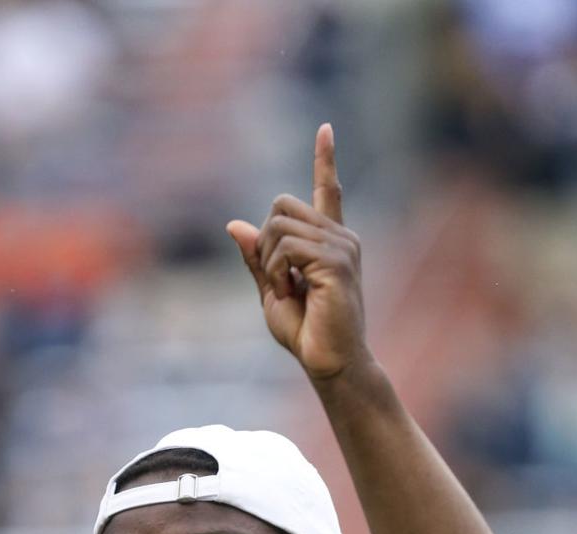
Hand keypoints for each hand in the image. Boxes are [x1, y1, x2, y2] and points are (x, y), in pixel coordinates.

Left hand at [226, 124, 368, 381]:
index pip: (328, 191)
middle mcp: (340, 237)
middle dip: (264, 242)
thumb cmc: (305, 333)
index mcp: (329, 241)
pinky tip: (291, 293)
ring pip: (279, 226)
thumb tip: (234, 225)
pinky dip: (277, 271)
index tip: (326, 128)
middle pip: (282, 205)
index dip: (325, 160)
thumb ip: (257, 258)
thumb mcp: (271, 291)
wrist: (329, 363)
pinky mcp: (336, 261)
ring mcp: (341, 246)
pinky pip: (287, 248)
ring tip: (287, 292)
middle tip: (277, 280)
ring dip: (269, 262)